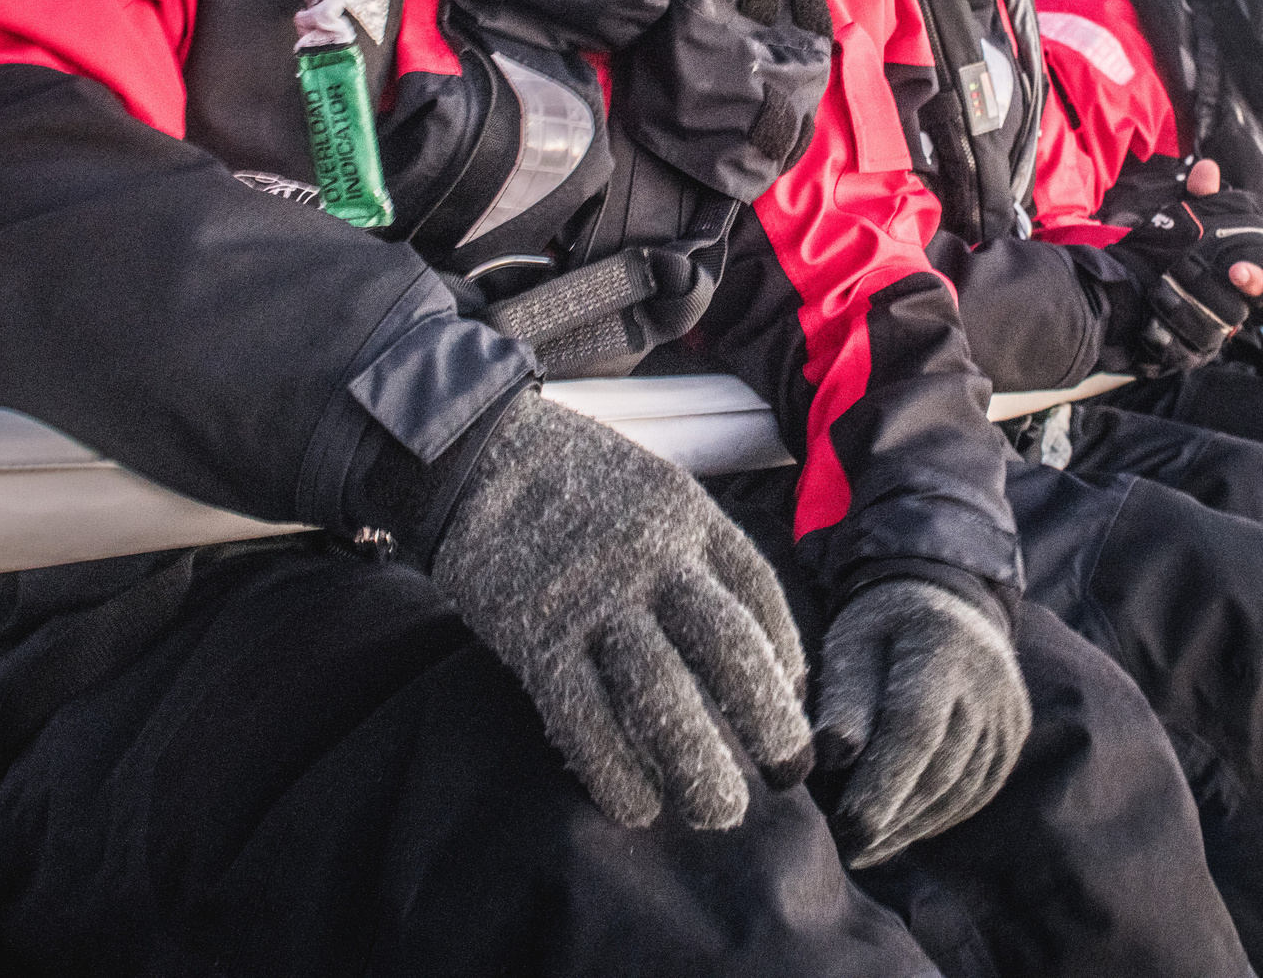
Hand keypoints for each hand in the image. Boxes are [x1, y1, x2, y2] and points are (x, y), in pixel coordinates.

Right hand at [433, 391, 812, 829]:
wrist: (469, 451)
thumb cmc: (568, 476)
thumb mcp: (651, 486)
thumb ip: (694, 550)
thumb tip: (744, 632)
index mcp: (689, 515)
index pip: (761, 594)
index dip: (787, 654)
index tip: (794, 698)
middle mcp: (653, 559)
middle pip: (729, 649)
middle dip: (769, 721)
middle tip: (787, 772)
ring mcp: (594, 600)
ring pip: (663, 696)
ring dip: (698, 764)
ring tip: (721, 810)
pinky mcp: (536, 635)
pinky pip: (584, 716)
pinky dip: (614, 769)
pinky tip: (636, 804)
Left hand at [814, 579, 1029, 868]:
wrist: (948, 602)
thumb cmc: (883, 626)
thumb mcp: (852, 642)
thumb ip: (843, 697)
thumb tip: (832, 756)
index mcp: (940, 644)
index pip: (914, 727)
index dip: (881, 784)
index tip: (844, 826)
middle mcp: (986, 679)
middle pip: (940, 766)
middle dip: (890, 816)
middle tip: (848, 847)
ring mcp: (1007, 709)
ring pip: (961, 786)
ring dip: (912, 824)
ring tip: (867, 847)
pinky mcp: (1012, 733)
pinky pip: (978, 788)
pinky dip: (939, 815)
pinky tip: (904, 828)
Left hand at [1106, 161, 1262, 374]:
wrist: (1125, 291)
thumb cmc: (1164, 256)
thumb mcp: (1181, 222)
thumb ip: (1199, 199)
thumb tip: (1207, 167)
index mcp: (1239, 280)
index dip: (1258, 278)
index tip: (1238, 270)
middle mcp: (1230, 311)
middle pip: (1238, 309)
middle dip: (1216, 290)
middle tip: (1201, 271)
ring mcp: (1208, 336)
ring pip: (1211, 331)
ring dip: (1186, 310)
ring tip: (1161, 290)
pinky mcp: (1184, 356)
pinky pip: (1183, 353)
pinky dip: (1167, 339)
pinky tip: (1151, 324)